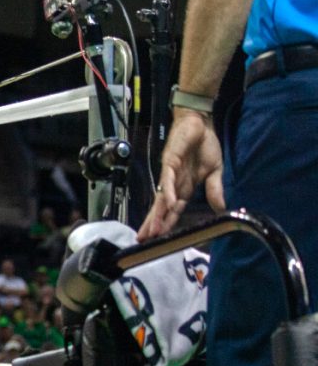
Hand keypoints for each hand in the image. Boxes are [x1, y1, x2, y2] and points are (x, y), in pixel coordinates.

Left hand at [137, 109, 224, 240]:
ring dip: (157, 214)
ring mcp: (170, 173)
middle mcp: (175, 184)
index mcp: (184, 188)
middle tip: (144, 241)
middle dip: (154, 225)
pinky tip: (167, 203)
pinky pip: (169, 179)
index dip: (167, 225)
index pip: (174, 211)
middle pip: (161, 209)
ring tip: (152, 230)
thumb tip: (222, 208)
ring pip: (161, 198)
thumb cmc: (204, 146)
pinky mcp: (170, 161)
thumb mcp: (215, 172)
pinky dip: (169, 191)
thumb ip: (215, 190)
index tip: (160, 240)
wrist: (200, 124)